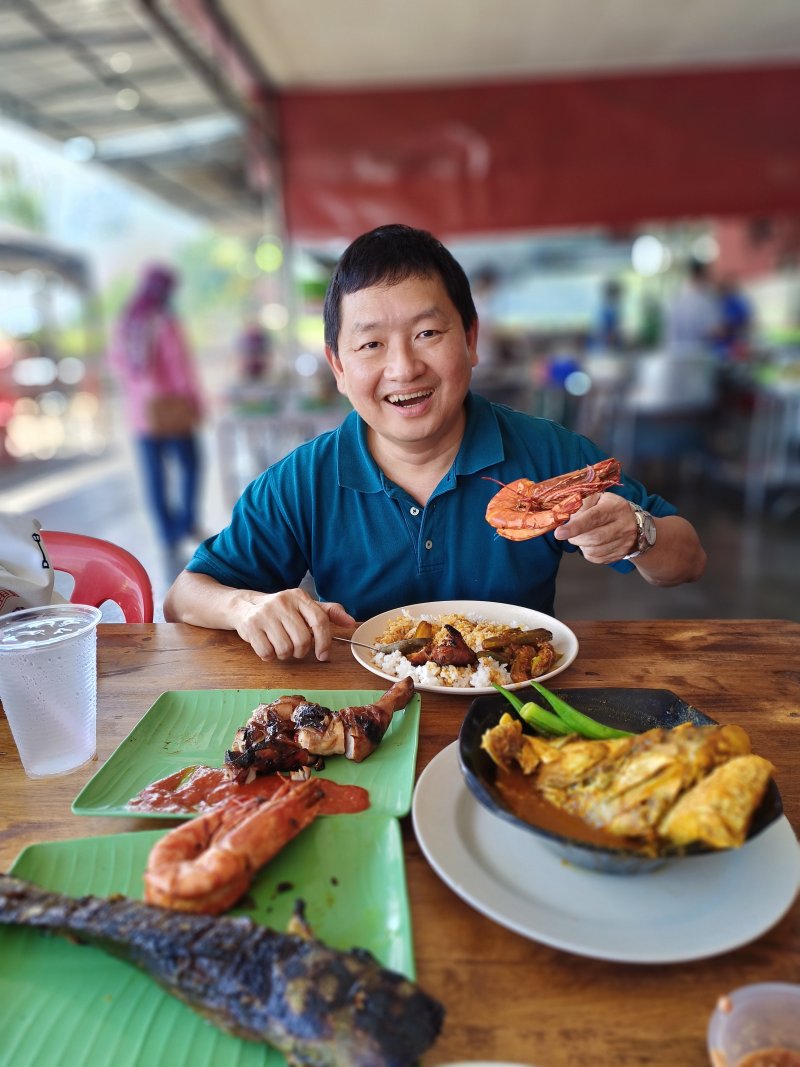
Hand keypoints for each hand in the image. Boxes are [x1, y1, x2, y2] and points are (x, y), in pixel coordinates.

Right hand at [235, 588, 355, 661]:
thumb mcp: (304, 607)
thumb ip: (329, 613)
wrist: (245, 606)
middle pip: (302, 640)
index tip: (323, 655)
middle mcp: (282, 602)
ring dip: (285, 654)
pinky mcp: (250, 626)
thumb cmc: (281, 611)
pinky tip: (267, 646)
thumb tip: (351, 623)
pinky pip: (267, 652)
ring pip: (285, 649)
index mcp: (299, 597)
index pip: (319, 620)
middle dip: (301, 651)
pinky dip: (270, 656)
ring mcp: (265, 614)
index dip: (324, 641)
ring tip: (280, 645)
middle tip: (295, 648)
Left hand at [552, 493, 637, 563]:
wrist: (634, 523)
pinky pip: (597, 558)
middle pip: (594, 537)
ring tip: (581, 536)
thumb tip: (564, 514)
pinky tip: (590, 544)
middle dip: (575, 537)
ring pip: (594, 550)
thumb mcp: (598, 499)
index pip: (594, 517)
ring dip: (581, 545)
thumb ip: (581, 504)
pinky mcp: (621, 554)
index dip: (575, 526)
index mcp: (615, 507)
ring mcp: (625, 542)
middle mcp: (624, 525)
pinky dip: (587, 552)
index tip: (559, 533)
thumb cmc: (609, 508)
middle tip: (567, 533)